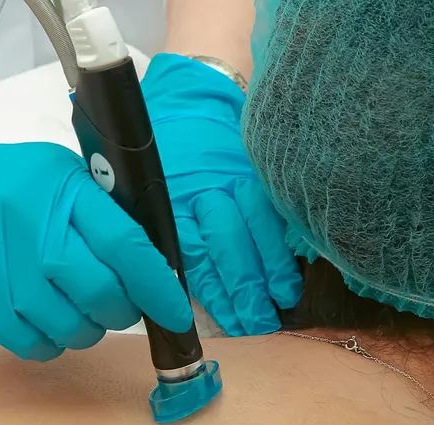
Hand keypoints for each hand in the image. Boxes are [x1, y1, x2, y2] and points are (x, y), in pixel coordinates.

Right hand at [0, 127, 193, 360]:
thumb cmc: (6, 183)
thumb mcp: (61, 173)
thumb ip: (104, 212)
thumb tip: (153, 262)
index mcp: (64, 196)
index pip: (127, 250)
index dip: (159, 288)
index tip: (177, 312)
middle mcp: (37, 239)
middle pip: (105, 298)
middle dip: (125, 309)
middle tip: (119, 301)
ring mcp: (8, 280)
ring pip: (76, 331)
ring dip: (89, 327)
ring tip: (77, 305)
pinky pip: (39, 347)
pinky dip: (53, 340)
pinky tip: (46, 316)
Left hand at [142, 53, 301, 335]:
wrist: (195, 92)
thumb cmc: (164, 152)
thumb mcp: (144, 187)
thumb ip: (158, 230)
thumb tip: (170, 289)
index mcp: (166, 196)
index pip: (185, 251)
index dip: (205, 289)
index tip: (218, 321)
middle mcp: (201, 189)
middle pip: (224, 247)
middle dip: (240, 290)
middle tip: (254, 324)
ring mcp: (234, 180)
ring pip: (252, 234)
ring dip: (266, 276)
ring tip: (276, 306)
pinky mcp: (258, 173)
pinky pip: (273, 216)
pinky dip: (281, 250)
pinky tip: (289, 277)